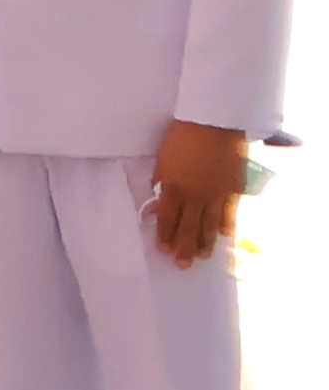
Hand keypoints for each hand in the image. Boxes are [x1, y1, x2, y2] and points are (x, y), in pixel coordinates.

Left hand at [155, 121, 252, 267]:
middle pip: (189, 227)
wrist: (213, 124)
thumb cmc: (182, 138)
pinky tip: (224, 236)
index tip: (164, 251)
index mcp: (174, 187)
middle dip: (185, 248)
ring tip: (202, 257)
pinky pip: (229, 212)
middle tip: (183, 266)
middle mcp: (196, 195)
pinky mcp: (233, 188)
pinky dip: (226, 225)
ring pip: (210, 224)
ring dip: (205, 242)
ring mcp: (217, 193)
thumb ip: (160, 184)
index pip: (169, 218)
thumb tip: (156, 206)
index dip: (166, 236)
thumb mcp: (163, 160)